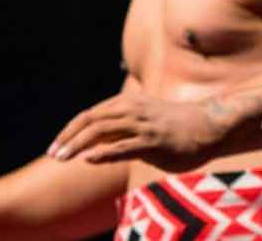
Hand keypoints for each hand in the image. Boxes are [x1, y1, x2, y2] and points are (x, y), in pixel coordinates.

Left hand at [50, 89, 211, 169]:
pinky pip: (122, 146)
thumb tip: (93, 145)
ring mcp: (142, 125)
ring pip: (101, 131)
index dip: (70, 130)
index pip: (90, 114)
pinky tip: (88, 159)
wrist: (208, 126)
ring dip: (78, 145)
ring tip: (62, 158)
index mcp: (127, 102)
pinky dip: (102, 152)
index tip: (56, 146)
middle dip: (67, 137)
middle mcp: (132, 110)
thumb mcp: (144, 122)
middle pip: (90, 120)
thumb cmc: (174, 126)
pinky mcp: (153, 142)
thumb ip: (120, 130)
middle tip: (52, 153)